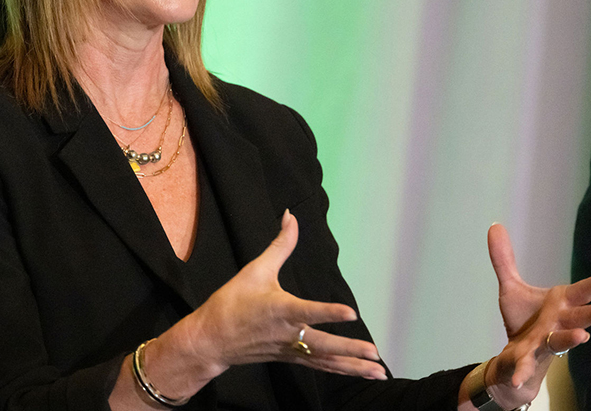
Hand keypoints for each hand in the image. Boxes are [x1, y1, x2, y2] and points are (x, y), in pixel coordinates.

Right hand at [175, 210, 387, 380]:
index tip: (351, 313)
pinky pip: (320, 367)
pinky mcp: (290, 358)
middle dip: (349, 350)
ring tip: (379, 372)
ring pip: (325, 361)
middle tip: (374, 353)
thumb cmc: (231, 302)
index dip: (329, 312)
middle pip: (322, 345)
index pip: (307, 311)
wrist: (211, 339)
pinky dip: (342, 370)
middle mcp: (287, 334)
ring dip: (352, 367)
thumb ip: (279, 245)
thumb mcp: (254, 270)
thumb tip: (290, 217)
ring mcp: (289, 350)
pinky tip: (361, 373)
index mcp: (278, 310)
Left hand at [480, 223, 590, 407]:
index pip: (582, 292)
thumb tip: (495, 225)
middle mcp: (559, 324)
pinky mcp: (527, 359)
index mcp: (561, 304)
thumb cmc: (525, 321)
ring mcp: (545, 343)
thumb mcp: (512, 287)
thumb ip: (504, 260)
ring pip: (561, 341)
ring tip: (583, 336)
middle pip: (580, 317)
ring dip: (571, 339)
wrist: (517, 358)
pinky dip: (522, 372)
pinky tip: (519, 379)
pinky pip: (525, 366)